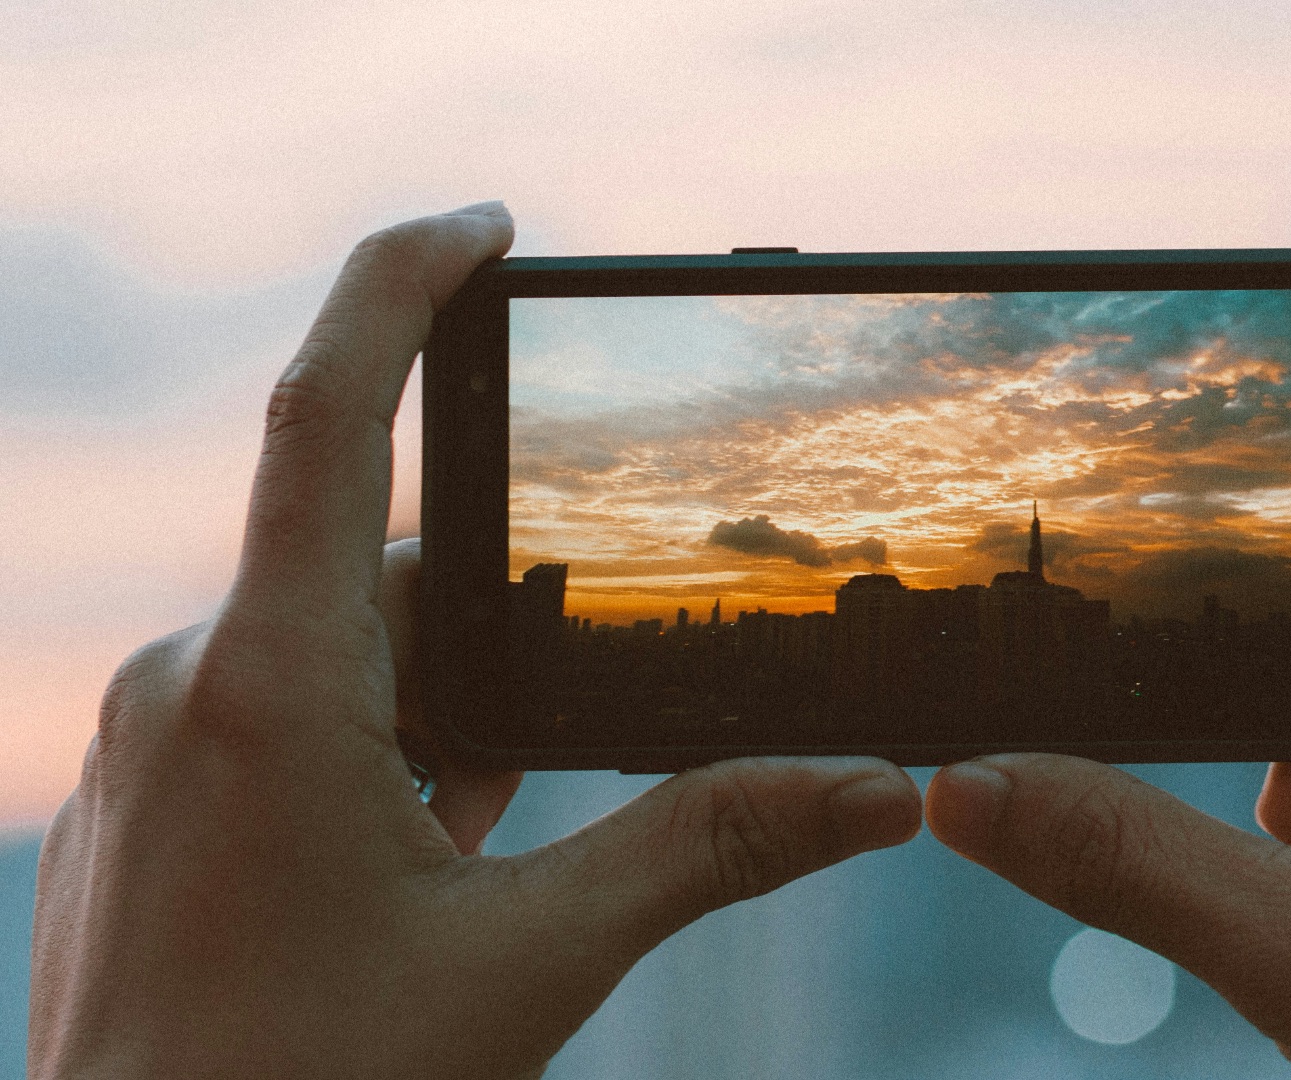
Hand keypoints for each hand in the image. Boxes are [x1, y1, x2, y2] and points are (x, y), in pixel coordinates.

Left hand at [27, 204, 922, 1079]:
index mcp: (271, 688)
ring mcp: (159, 749)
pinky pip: (285, 717)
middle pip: (380, 570)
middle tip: (582, 711)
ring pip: (339, 655)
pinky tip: (425, 860)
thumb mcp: (529, 962)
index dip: (399, 286)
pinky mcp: (155, 804)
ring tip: (485, 844)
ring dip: (441, 710)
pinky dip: (381, 753)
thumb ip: (707, 849)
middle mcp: (191, 688)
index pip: (323, 415)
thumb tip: (876, 790)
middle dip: (498, 624)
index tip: (487, 228)